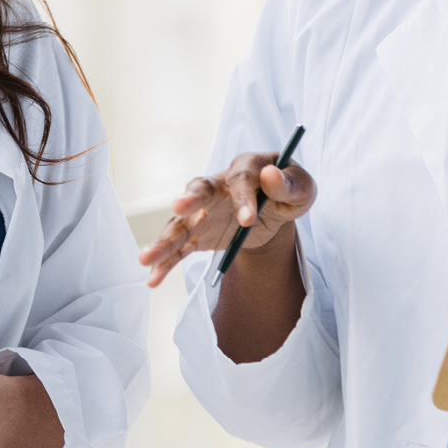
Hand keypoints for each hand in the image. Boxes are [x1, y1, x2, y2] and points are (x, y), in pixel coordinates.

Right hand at [138, 152, 316, 288]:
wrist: (274, 208)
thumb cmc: (288, 190)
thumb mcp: (302, 188)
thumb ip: (290, 183)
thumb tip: (270, 176)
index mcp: (245, 167)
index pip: (240, 179)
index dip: (243, 198)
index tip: (248, 219)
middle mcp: (218, 186)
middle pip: (199, 190)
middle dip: (189, 199)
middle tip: (180, 208)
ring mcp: (205, 210)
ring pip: (181, 222)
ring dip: (164, 239)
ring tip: (145, 258)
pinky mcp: (200, 232)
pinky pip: (181, 247)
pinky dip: (166, 262)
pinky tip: (153, 279)